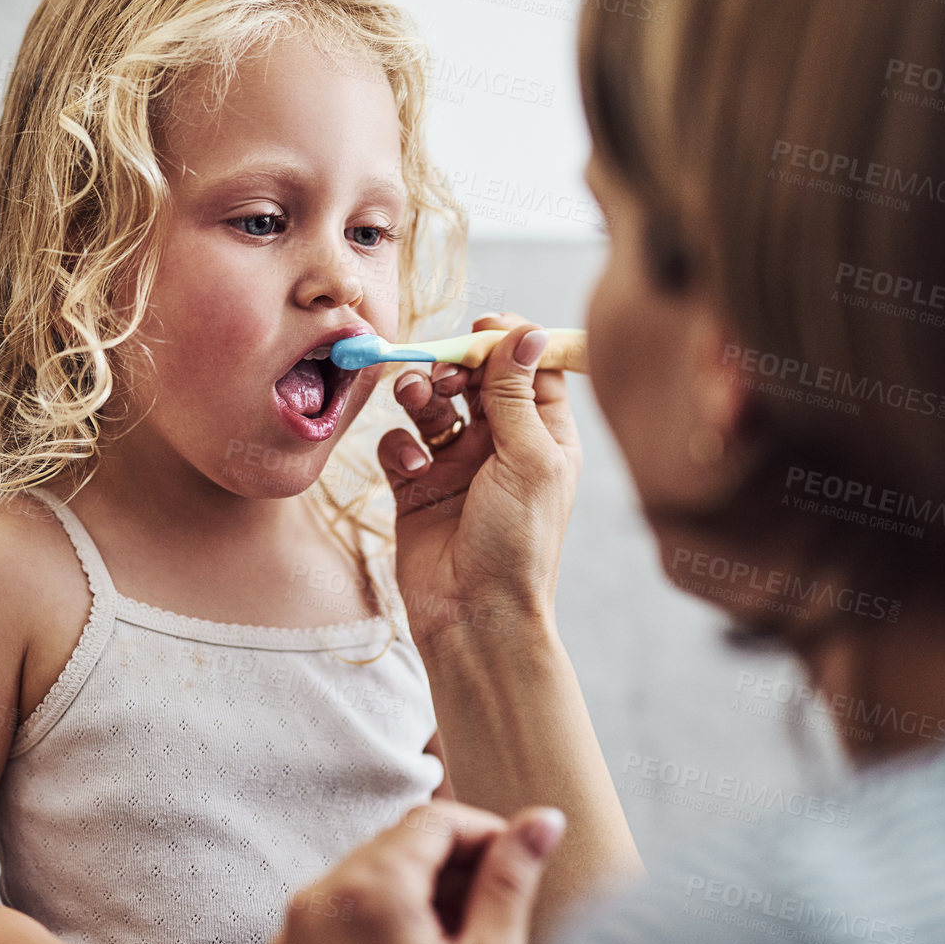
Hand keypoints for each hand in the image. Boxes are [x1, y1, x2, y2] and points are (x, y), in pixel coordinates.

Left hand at [265, 799, 566, 943]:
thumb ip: (512, 881)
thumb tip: (542, 820)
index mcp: (367, 892)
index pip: (433, 821)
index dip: (485, 833)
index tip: (519, 861)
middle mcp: (315, 904)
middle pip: (394, 848)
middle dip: (450, 868)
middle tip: (497, 911)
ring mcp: (292, 942)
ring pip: (363, 885)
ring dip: (415, 898)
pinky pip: (335, 925)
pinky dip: (377, 929)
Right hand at [377, 314, 582, 647]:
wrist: (475, 615)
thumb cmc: (517, 542)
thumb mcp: (529, 459)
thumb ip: (518, 394)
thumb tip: (528, 332)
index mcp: (543, 437)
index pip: (530, 370)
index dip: (508, 343)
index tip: (483, 328)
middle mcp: (501, 446)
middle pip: (475, 380)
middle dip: (456, 366)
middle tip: (443, 371)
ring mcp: (457, 465)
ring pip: (432, 405)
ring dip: (421, 394)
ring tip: (415, 399)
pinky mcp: (416, 487)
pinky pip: (400, 444)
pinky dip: (401, 446)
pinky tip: (413, 468)